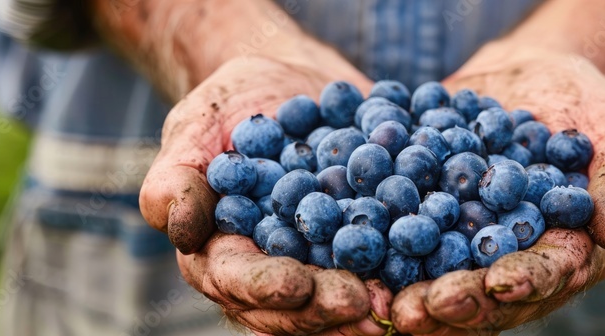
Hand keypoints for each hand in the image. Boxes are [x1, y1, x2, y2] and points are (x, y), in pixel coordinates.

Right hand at [139, 56, 392, 334]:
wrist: (293, 83)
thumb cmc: (233, 105)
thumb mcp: (196, 126)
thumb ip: (176, 176)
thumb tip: (178, 226)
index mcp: (220, 253)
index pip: (237, 281)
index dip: (266, 287)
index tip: (298, 284)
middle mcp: (270, 271)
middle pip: (293, 306)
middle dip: (326, 308)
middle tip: (364, 305)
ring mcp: (319, 264)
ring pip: (338, 301)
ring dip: (367, 307)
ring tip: (397, 305)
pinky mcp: (361, 246)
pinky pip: (383, 267)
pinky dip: (405, 272)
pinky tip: (428, 272)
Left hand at [391, 43, 604, 333]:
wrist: (534, 76)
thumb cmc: (592, 109)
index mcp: (564, 252)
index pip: (545, 277)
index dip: (521, 285)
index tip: (496, 285)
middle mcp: (511, 259)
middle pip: (484, 294)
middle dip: (453, 304)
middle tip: (416, 311)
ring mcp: (466, 243)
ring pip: (437, 277)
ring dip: (409, 294)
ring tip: (381, 302)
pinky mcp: (428, 216)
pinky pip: (400, 234)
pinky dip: (376, 245)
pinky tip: (351, 251)